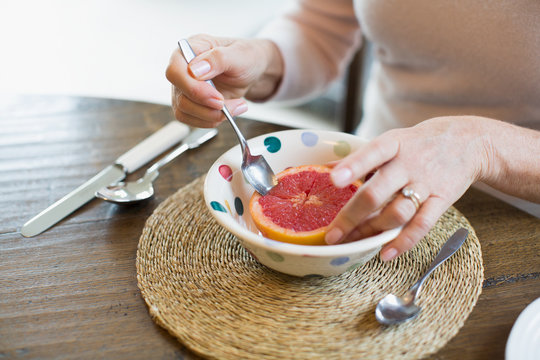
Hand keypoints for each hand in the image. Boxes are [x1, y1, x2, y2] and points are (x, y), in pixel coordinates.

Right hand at [165, 34, 282, 127]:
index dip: (192, 88)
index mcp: (191, 49)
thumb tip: (195, 70)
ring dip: (211, 115)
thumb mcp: (239, 54)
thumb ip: (217, 58)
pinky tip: (227, 112)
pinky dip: (210, 120)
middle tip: (226, 103)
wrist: (252, 71)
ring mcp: (185, 88)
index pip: (175, 71)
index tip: (216, 95)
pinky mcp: (191, 103)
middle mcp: (183, 69)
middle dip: (206, 105)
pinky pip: (191, 119)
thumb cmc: (245, 57)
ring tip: (235, 106)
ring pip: (184, 111)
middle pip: (180, 96)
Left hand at [325, 116, 492, 260]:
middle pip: (377, 192)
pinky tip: (385, 254)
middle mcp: (409, 164)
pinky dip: (403, 242)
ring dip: (372, 230)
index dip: (352, 167)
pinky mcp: (442, 200)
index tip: (333, 180)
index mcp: (393, 144)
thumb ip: (362, 157)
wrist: (468, 142)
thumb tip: (326, 166)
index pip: (371, 153)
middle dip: (351, 216)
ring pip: (397, 213)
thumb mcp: (392, 140)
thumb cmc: (418, 143)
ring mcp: (426, 183)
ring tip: (353, 242)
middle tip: (332, 234)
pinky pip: (422, 225)